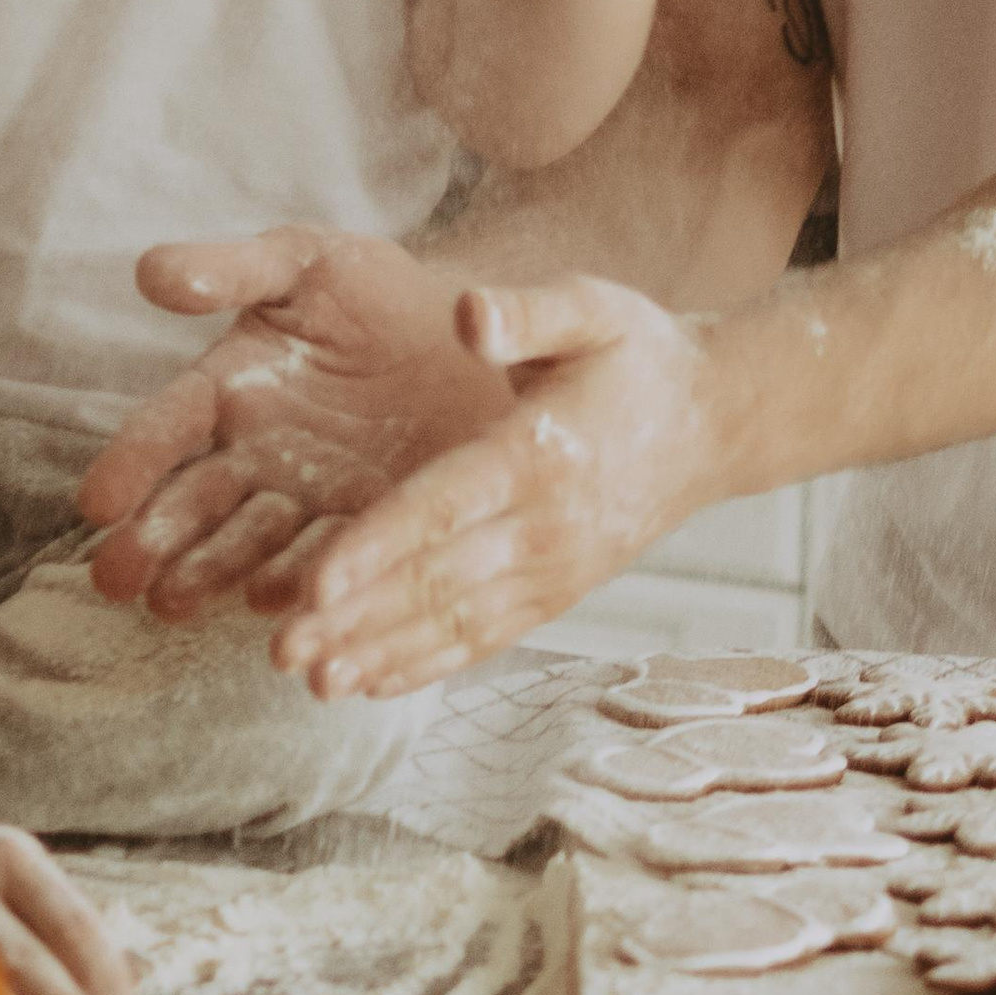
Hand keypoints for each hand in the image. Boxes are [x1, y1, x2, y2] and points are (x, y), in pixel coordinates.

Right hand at [79, 228, 510, 617]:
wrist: (472, 337)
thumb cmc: (373, 292)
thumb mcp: (302, 263)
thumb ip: (231, 270)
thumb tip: (150, 272)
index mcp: (228, 390)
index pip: (169, 426)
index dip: (133, 461)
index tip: (96, 502)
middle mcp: (257, 457)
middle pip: (195, 502)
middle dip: (153, 539)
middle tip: (113, 579)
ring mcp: (310, 501)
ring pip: (248, 543)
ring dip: (207, 575)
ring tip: (169, 604)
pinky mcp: (368, 532)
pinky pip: (331, 561)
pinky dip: (300, 585)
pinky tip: (274, 606)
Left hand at [269, 272, 715, 694]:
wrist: (714, 422)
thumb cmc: (639, 356)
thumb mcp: (593, 309)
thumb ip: (526, 311)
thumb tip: (467, 314)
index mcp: (538, 454)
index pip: (444, 507)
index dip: (377, 547)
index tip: (315, 582)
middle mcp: (544, 527)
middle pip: (436, 581)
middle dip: (356, 621)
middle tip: (281, 651)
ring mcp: (552, 571)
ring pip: (454, 624)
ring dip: (380, 656)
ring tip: (311, 681)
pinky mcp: (556, 595)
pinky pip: (485, 639)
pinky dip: (426, 666)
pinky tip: (368, 685)